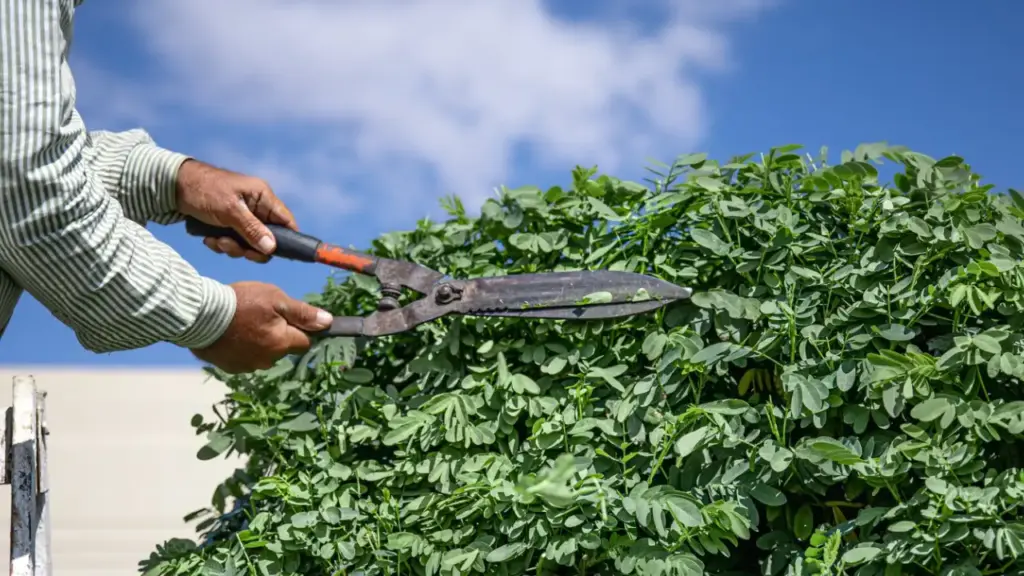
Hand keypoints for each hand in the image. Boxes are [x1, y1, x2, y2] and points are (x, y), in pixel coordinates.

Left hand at [175, 159, 296, 262]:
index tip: (277, 254)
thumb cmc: (203, 190)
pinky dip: (222, 244)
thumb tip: (272, 249)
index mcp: (262, 197)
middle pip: (267, 238)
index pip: (286, 221)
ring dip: (232, 247)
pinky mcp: (228, 224)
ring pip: (249, 243)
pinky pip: (234, 242)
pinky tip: (208, 238)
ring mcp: (242, 216)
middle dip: (250, 247)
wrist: (172, 186)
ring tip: (216, 240)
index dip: (287, 239)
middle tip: (233, 248)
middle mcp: (256, 207)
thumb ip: (252, 230)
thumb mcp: (229, 211)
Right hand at [191, 282, 332, 372]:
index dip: (300, 328)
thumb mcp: (275, 299)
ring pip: (263, 354)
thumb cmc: (241, 303)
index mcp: (282, 343)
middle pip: (283, 348)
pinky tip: (231, 334)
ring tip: (243, 323)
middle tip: (261, 315)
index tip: (288, 317)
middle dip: (278, 335)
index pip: (304, 342)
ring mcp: (247, 366)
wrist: (199, 316)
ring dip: (259, 342)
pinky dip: (242, 348)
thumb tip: (328, 323)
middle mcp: (268, 360)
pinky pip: (244, 358)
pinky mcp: (230, 367)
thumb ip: (302, 313)